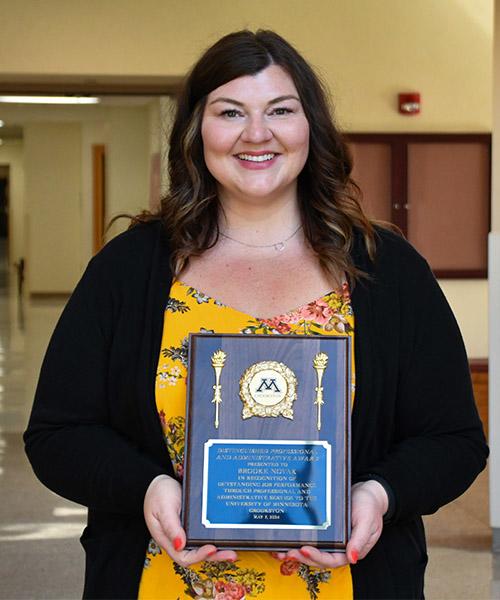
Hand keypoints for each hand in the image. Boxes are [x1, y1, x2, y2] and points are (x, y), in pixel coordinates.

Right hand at [144, 474, 237, 566]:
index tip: (212, 549)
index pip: (184, 556)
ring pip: (203, 547)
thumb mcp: (163, 507)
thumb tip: (180, 545)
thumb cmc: (158, 494)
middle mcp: (178, 540)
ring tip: (232, 550)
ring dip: (218, 550)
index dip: (199, 556)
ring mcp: (186, 533)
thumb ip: (170, 526)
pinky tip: (225, 534)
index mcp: (168, 539)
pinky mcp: (192, 525)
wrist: (157, 482)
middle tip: (231, 554)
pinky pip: (204, 535)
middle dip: (215, 556)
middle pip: (197, 555)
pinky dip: (215, 537)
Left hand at [271, 480, 387, 567]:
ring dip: (297, 552)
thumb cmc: (370, 507)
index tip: (304, 550)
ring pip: (312, 551)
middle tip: (287, 552)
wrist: (368, 493)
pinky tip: (287, 538)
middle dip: (302, 557)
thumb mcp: (367, 522)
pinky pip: (311, 538)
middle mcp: (339, 548)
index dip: (317, 557)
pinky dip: (299, 540)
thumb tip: (352, 558)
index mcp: (350, 549)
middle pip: (318, 559)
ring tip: (281, 551)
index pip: (332, 560)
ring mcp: (331, 540)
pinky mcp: (325, 530)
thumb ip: (360, 540)